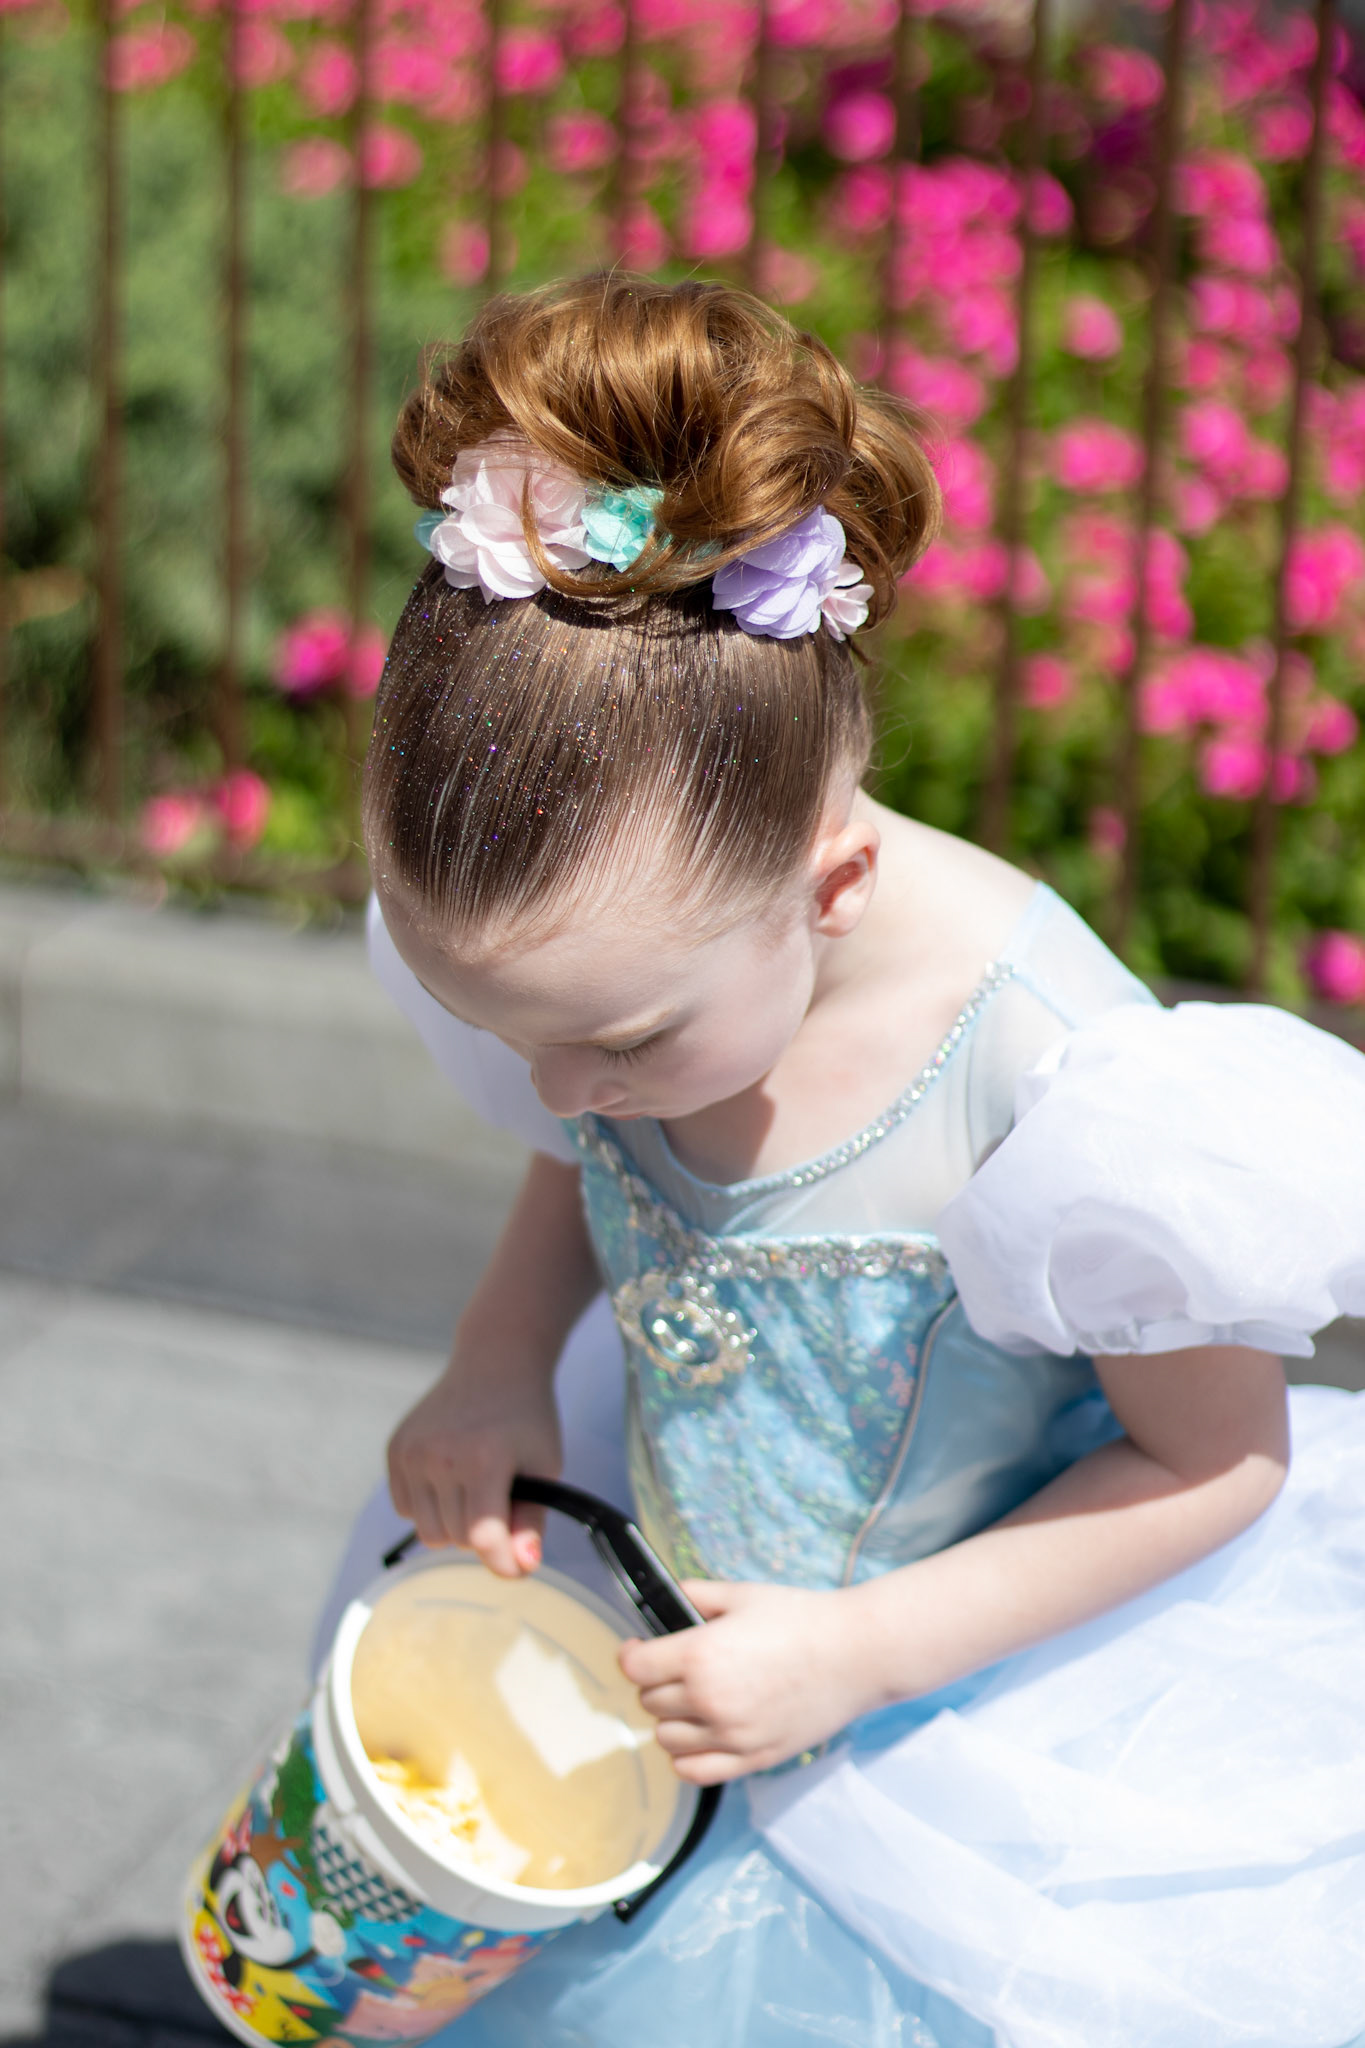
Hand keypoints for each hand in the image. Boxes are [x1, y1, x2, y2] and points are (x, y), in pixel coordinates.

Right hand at [387, 1355, 560, 1578]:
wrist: (495, 1362)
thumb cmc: (526, 1416)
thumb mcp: (544, 1466)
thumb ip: (531, 1521)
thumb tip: (522, 1566)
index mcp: (483, 1459)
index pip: (482, 1538)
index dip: (503, 1562)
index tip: (518, 1567)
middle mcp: (440, 1456)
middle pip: (455, 1540)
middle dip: (482, 1534)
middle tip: (501, 1502)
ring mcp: (411, 1453)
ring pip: (427, 1532)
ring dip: (454, 1524)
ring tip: (476, 1489)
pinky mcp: (395, 1450)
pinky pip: (405, 1509)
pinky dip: (428, 1507)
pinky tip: (450, 1479)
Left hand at [618, 1580, 880, 1783]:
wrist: (856, 1653)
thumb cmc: (803, 1619)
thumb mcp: (743, 1594)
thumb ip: (697, 1595)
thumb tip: (669, 1597)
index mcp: (700, 1655)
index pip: (635, 1668)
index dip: (632, 1654)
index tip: (638, 1649)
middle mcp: (708, 1700)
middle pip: (649, 1702)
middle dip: (656, 1682)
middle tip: (676, 1667)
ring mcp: (730, 1736)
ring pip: (667, 1739)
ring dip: (671, 1719)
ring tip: (692, 1699)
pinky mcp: (752, 1758)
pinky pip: (695, 1772)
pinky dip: (687, 1757)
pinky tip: (702, 1734)